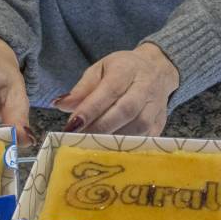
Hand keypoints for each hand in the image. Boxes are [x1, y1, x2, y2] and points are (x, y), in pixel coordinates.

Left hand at [55, 43, 178, 135]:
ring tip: (91, 145)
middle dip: (100, 127)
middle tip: (78, 138)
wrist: (158, 70)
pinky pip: (144, 139)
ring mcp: (156, 107)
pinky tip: (109, 150)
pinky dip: (125, 147)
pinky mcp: (160, 124)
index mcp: (127, 69)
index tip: (72, 124)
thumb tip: (60, 104)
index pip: (110, 90)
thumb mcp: (100, 70)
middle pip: (126, 110)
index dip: (91, 109)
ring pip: (137, 127)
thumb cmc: (123, 70)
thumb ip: (82, 88)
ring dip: (112, 139)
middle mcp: (146, 87)